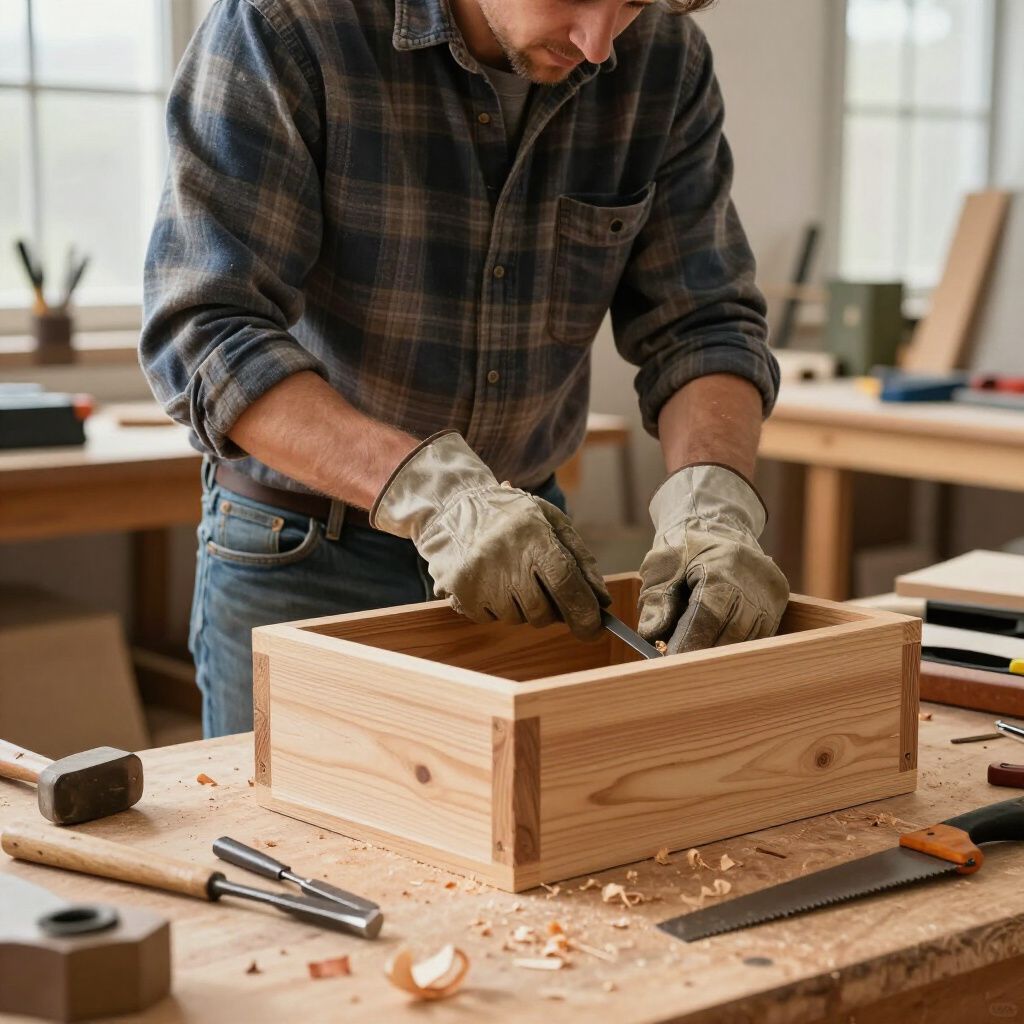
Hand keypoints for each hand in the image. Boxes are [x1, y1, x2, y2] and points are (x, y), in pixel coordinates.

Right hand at [371, 431, 610, 638]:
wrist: (453, 508)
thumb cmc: (511, 516)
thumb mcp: (551, 522)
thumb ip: (581, 558)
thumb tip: (602, 601)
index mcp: (532, 535)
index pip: (566, 583)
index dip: (584, 611)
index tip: (594, 629)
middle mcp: (505, 559)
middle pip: (543, 611)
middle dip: (553, 610)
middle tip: (545, 589)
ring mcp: (480, 579)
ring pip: (518, 618)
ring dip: (524, 606)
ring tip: (512, 575)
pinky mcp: (460, 594)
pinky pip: (492, 619)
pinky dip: (498, 607)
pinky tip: (492, 580)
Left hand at [637, 464, 788, 653]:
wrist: (719, 528)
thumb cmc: (684, 550)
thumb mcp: (661, 567)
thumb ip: (656, 600)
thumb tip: (652, 635)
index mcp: (722, 566)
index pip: (708, 614)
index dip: (690, 642)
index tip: (671, 660)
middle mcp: (754, 580)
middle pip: (732, 632)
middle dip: (705, 653)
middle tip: (681, 667)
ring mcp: (770, 593)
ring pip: (748, 639)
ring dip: (721, 654)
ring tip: (697, 662)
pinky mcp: (778, 604)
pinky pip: (758, 636)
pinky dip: (736, 647)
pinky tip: (716, 651)